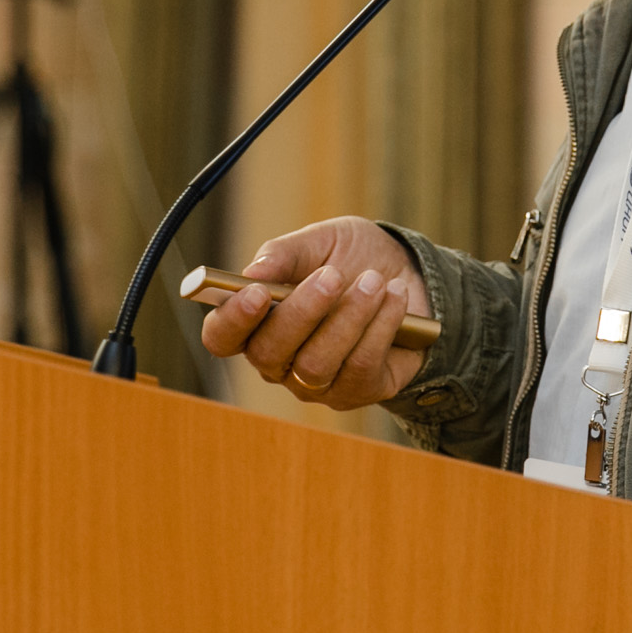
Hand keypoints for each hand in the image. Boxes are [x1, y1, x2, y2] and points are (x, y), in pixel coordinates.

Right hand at [198, 216, 427, 409]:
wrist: (408, 274)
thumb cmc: (353, 258)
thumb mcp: (322, 241)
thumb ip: (286, 253)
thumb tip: (253, 271)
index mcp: (256, 321)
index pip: (222, 337)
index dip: (232, 320)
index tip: (256, 292)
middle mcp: (278, 361)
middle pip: (269, 353)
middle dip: (303, 312)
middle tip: (333, 275)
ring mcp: (315, 382)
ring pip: (316, 365)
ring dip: (348, 318)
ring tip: (375, 281)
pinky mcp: (356, 391)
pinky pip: (360, 369)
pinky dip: (380, 327)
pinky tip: (394, 297)